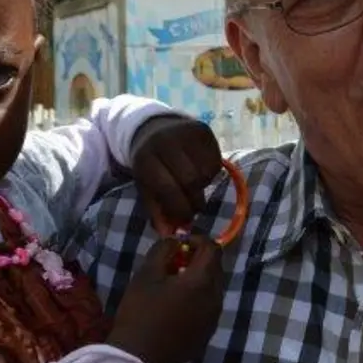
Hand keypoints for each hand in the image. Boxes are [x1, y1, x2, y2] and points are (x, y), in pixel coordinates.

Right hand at [107, 234, 225, 362]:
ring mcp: (213, 320)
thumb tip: (177, 241)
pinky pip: (209, 309)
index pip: (212, 249)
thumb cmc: (140, 311)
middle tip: (174, 263)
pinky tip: (177, 308)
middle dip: (199, 260)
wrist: (137, 356)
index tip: (179, 245)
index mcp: (202, 282)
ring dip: (199, 281)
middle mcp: (215, 299)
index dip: (197, 240)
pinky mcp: (207, 335)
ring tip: (174, 285)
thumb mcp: (147, 274)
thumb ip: (164, 250)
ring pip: (213, 290)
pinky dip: (198, 301)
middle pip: (216, 269)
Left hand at [130, 115, 223, 232]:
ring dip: (203, 184)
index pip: (168, 189)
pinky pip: (217, 159)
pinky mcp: (203, 129)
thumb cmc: (150, 165)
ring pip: (206, 171)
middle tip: (194, 205)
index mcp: (146, 159)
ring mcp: (185, 133)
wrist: (153, 129)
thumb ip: (157, 211)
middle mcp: (165, 142)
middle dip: (195, 199)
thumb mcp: (146, 187)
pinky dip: (211, 171)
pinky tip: (200, 169)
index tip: (185, 219)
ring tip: (194, 184)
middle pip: (191, 180)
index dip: (180, 209)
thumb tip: (169, 234)